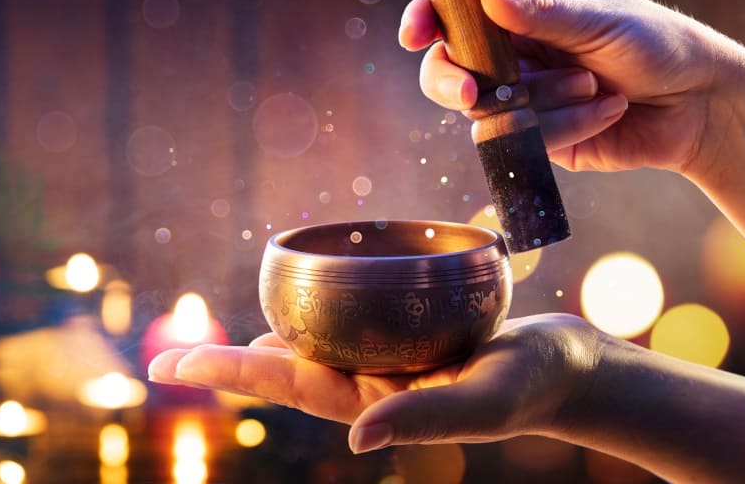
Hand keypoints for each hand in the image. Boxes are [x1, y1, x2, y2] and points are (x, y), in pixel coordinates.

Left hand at [148, 313, 604, 452]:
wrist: (574, 372)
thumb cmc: (537, 385)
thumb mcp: (484, 400)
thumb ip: (424, 418)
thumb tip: (356, 436)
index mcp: (375, 404)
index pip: (287, 387)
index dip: (229, 374)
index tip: (171, 367)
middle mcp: (370, 387)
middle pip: (285, 374)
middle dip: (228, 367)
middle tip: (169, 361)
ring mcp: (386, 366)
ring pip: (311, 354)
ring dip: (265, 348)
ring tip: (218, 344)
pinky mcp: (407, 344)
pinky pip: (348, 331)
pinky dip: (315, 321)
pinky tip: (301, 308)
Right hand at [403, 0, 723, 174]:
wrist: (701, 107)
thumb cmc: (658, 45)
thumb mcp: (598, 20)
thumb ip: (538, 10)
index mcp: (521, 14)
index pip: (457, 13)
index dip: (427, 20)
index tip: (416, 34)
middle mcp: (515, 57)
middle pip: (449, 69)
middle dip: (452, 81)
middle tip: (471, 91)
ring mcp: (525, 101)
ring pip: (488, 111)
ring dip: (542, 101)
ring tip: (595, 86)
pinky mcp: (542, 141)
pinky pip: (526, 141)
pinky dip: (567, 126)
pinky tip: (608, 111)